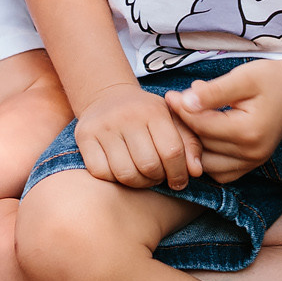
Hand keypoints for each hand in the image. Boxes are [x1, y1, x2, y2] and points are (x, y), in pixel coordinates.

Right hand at [76, 85, 200, 188]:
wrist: (108, 97)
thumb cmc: (147, 115)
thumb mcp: (172, 121)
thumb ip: (190, 145)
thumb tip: (196, 172)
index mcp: (154, 111)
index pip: (172, 151)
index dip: (179, 173)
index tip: (179, 181)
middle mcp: (127, 116)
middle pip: (149, 166)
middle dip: (158, 179)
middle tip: (158, 176)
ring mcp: (104, 126)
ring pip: (125, 174)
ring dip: (138, 183)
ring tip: (142, 176)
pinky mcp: (84, 136)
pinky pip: (101, 172)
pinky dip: (113, 179)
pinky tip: (121, 171)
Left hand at [166, 62, 281, 182]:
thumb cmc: (270, 78)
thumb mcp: (242, 77)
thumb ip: (213, 92)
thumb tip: (183, 102)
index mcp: (248, 131)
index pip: (202, 126)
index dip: (181, 110)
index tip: (169, 96)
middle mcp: (251, 153)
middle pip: (202, 145)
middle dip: (183, 126)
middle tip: (172, 107)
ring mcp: (253, 163)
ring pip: (206, 163)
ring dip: (192, 144)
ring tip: (185, 121)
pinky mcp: (251, 165)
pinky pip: (219, 171)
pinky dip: (206, 158)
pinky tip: (201, 136)